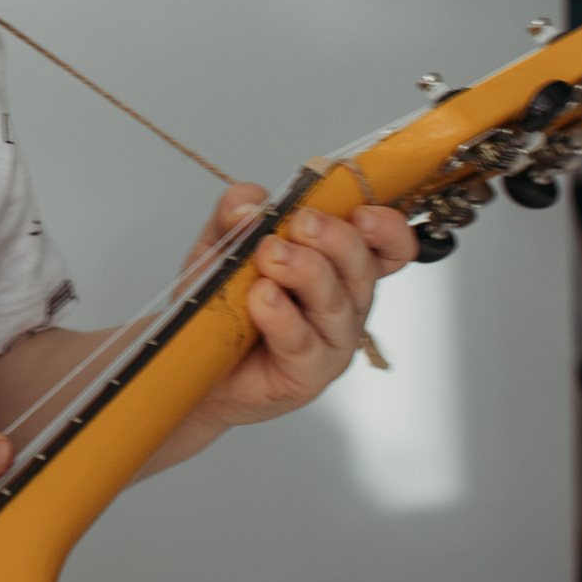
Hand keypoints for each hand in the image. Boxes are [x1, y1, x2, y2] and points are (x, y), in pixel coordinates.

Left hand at [186, 181, 415, 432]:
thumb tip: (249, 207)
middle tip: (301, 223)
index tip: (361, 212)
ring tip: (270, 255)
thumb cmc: (224, 303)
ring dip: (306, 272)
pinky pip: (302, 343)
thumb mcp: (224, 244)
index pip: (388, 248)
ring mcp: (331, 341)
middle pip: (363, 269)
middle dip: (336, 239)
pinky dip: (282, 316)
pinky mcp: (308, 374)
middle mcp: (345, 302)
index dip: (387, 229)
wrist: (193, 362)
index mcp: (339, 265)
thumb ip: (235, 214)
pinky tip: (262, 298)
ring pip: (336, 304)